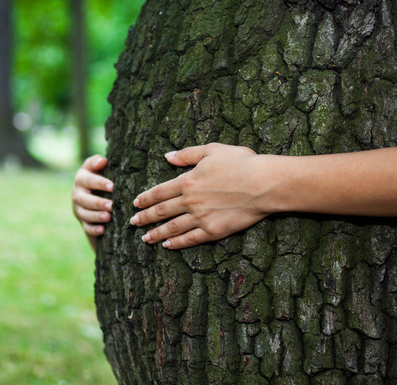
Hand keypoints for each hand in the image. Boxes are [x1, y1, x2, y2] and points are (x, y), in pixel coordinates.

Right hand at [72, 155, 113, 248]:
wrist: (94, 192)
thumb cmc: (100, 176)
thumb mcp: (97, 168)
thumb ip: (97, 162)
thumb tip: (103, 161)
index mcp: (81, 178)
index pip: (88, 180)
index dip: (99, 183)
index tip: (112, 186)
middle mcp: (77, 193)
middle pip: (85, 199)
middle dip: (98, 203)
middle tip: (112, 205)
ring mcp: (78, 208)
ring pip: (84, 214)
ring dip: (96, 216)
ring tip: (108, 217)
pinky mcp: (82, 221)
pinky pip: (86, 227)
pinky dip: (93, 229)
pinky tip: (102, 230)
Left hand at [131, 143, 271, 248]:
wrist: (264, 184)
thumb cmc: (241, 163)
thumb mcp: (211, 150)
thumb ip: (187, 154)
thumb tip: (167, 156)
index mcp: (187, 181)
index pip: (159, 192)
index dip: (145, 199)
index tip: (135, 203)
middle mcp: (190, 201)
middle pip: (161, 211)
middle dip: (145, 217)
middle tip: (133, 223)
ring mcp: (201, 218)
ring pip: (172, 227)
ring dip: (156, 233)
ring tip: (145, 238)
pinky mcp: (214, 231)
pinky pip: (190, 239)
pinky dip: (177, 243)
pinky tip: (168, 245)